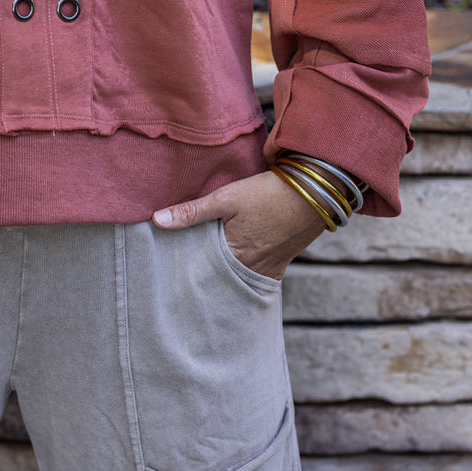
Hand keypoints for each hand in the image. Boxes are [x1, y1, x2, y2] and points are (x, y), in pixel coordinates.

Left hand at [153, 170, 326, 279]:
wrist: (314, 192)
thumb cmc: (268, 193)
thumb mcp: (227, 197)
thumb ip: (193, 211)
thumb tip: (157, 220)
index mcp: (233, 254)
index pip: (202, 269)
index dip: (187, 269)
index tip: (171, 272)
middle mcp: (251, 267)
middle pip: (220, 277)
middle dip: (205, 277)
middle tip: (184, 278)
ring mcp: (268, 267)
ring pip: (238, 278)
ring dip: (225, 277)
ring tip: (207, 275)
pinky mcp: (282, 262)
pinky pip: (260, 278)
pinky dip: (246, 276)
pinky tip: (236, 272)